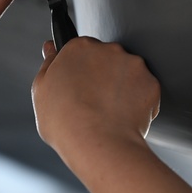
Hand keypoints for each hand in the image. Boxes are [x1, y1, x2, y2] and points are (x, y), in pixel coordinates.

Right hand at [32, 38, 160, 155]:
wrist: (98, 144)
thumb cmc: (65, 122)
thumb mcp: (42, 91)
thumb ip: (49, 63)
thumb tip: (51, 48)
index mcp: (79, 48)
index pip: (81, 51)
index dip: (80, 70)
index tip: (79, 85)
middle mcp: (108, 49)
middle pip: (106, 59)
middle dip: (102, 76)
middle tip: (92, 103)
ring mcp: (132, 65)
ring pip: (127, 73)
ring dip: (120, 87)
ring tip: (107, 113)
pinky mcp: (150, 83)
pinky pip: (143, 90)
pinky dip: (137, 102)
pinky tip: (122, 117)